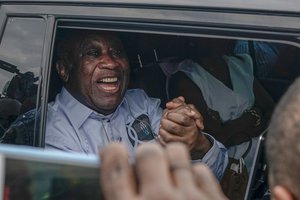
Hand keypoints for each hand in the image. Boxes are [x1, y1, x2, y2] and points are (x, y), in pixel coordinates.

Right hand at [100, 142, 227, 199]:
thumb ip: (121, 198)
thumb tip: (118, 180)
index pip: (115, 168)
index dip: (112, 153)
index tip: (114, 150)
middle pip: (148, 151)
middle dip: (146, 156)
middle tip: (149, 168)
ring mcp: (192, 199)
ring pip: (177, 152)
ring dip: (171, 160)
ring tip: (172, 176)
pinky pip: (202, 169)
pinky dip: (195, 175)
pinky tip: (192, 189)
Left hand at [160, 98, 210, 156]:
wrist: (195, 141)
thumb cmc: (189, 124)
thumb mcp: (188, 111)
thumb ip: (179, 104)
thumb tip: (169, 104)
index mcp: (192, 124)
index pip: (183, 118)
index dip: (173, 115)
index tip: (168, 114)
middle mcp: (190, 134)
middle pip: (174, 127)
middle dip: (165, 122)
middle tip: (162, 120)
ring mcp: (184, 143)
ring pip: (169, 137)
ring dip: (162, 131)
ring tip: (161, 128)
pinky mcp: (178, 150)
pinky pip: (166, 145)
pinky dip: (161, 140)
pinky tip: (160, 136)